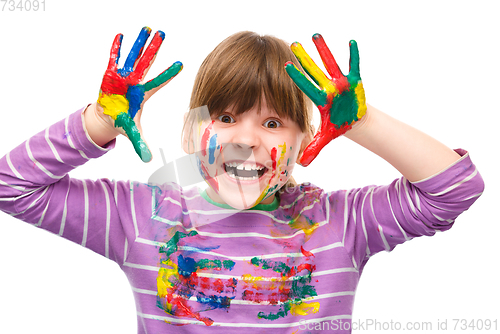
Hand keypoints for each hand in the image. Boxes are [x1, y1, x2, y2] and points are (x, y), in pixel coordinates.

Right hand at [97, 27, 182, 161]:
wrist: (107, 117)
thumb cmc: (123, 121)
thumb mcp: (132, 132)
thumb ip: (140, 144)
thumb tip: (148, 161)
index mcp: (143, 94)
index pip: (158, 82)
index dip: (169, 74)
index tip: (181, 64)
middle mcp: (135, 82)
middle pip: (146, 63)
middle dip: (154, 49)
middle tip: (162, 34)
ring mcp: (123, 76)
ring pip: (132, 56)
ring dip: (138, 43)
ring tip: (146, 29)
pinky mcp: (110, 74)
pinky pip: (113, 59)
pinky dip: (116, 48)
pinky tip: (121, 35)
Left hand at [285, 34, 366, 166]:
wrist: (353, 120)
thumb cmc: (338, 126)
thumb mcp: (325, 138)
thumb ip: (313, 148)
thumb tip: (302, 163)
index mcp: (320, 100)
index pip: (306, 87)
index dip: (297, 78)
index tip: (285, 67)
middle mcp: (328, 89)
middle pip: (314, 72)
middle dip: (305, 59)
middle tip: (294, 44)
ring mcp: (340, 83)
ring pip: (331, 64)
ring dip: (324, 51)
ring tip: (315, 35)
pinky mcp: (354, 81)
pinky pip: (354, 66)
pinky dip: (353, 55)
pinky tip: (350, 42)